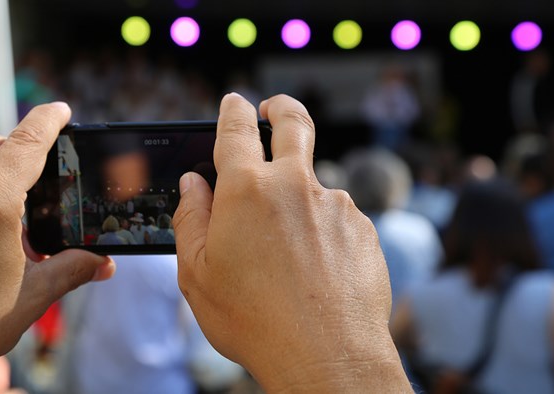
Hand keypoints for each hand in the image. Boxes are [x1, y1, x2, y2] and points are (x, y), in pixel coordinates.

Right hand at [173, 94, 409, 391]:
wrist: (327, 357)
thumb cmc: (254, 320)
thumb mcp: (198, 274)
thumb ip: (191, 219)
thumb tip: (194, 184)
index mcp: (247, 190)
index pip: (237, 128)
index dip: (233, 109)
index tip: (234, 103)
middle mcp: (295, 186)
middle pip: (293, 123)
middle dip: (281, 107)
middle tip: (274, 108)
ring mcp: (335, 205)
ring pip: (313, 183)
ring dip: (298, 197)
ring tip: (285, 252)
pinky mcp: (362, 229)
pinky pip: (336, 217)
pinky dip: (322, 231)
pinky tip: (314, 269)